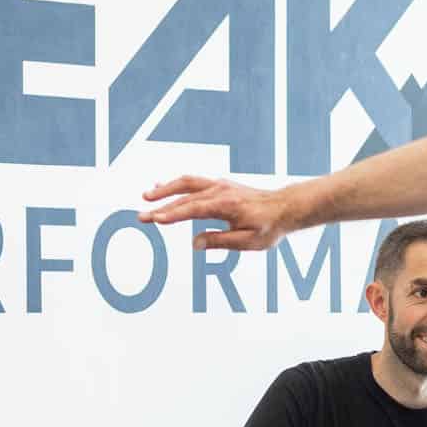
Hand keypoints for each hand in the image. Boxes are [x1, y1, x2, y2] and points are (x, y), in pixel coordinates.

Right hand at [137, 175, 295, 250]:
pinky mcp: (219, 185)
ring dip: (165, 189)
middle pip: (184, 196)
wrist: (284, 208)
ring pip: (186, 183)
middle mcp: (220, 191)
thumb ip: (220, 241)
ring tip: (146, 197)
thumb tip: (195, 244)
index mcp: (226, 205)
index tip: (155, 220)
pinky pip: (193, 182)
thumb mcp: (247, 241)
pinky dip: (176, 185)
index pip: (193, 209)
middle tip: (141, 216)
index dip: (173, 215)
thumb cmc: (268, 227)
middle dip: (161, 206)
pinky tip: (163, 188)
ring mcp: (219, 185)